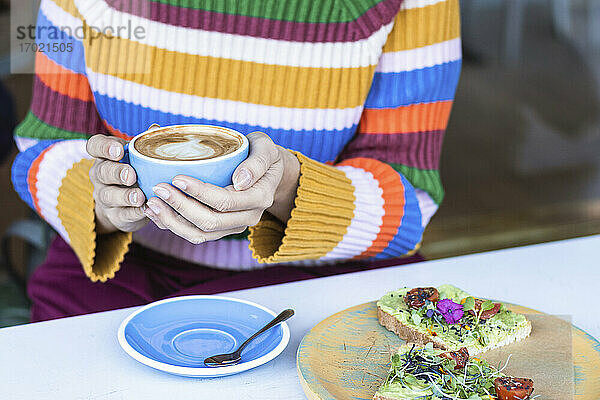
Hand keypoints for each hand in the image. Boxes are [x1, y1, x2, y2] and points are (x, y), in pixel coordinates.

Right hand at [87, 135, 147, 233]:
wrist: (127, 205)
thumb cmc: (136, 172)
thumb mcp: (139, 158)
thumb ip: (144, 144)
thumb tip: (155, 128)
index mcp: (106, 156)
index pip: (95, 146)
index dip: (104, 147)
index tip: (118, 151)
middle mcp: (100, 175)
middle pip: (102, 171)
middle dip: (117, 173)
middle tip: (131, 175)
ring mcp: (105, 196)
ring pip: (109, 195)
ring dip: (124, 196)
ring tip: (139, 197)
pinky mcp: (114, 215)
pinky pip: (121, 214)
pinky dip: (133, 213)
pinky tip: (145, 209)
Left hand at [144, 132, 299, 243]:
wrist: (268, 170)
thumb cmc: (262, 152)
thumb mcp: (266, 148)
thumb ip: (256, 162)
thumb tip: (240, 180)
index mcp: (260, 197)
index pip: (225, 201)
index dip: (200, 192)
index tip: (177, 178)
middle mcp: (248, 217)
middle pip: (210, 221)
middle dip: (180, 207)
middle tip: (158, 189)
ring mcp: (234, 226)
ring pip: (200, 234)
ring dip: (173, 222)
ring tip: (151, 204)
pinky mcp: (221, 229)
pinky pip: (196, 234)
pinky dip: (174, 226)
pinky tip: (156, 212)